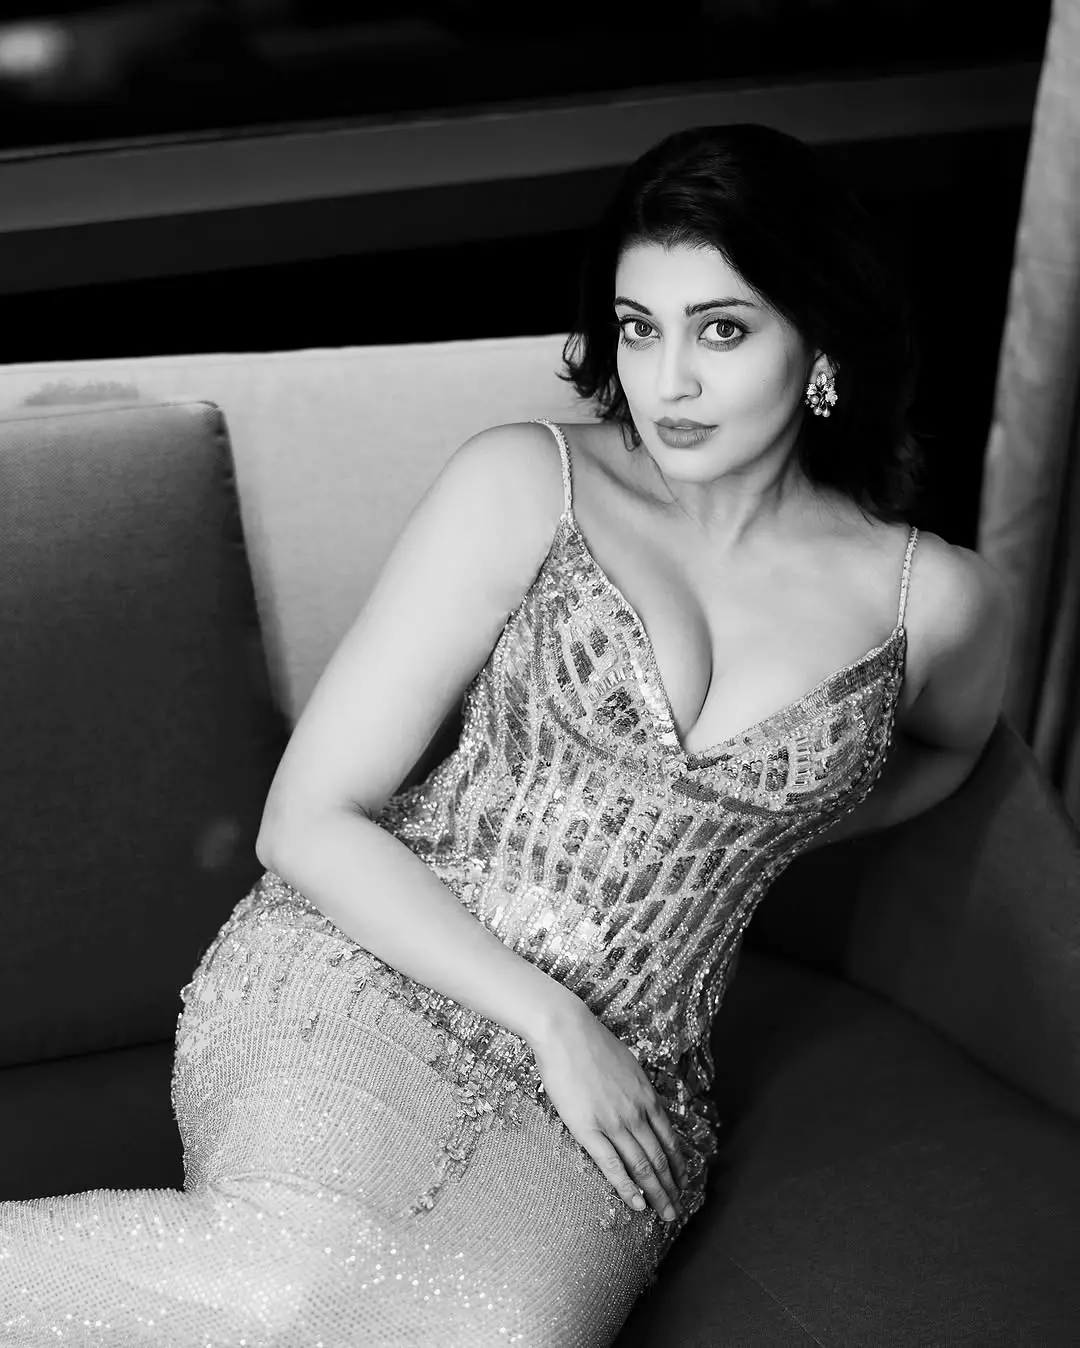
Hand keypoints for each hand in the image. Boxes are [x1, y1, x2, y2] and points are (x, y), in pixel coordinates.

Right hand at [526, 995, 688, 1220]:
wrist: (565, 1030)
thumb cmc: (591, 1042)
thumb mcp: (627, 1064)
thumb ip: (636, 1088)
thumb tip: (642, 1100)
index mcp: (646, 1096)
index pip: (670, 1139)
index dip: (678, 1165)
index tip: (683, 1183)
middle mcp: (637, 1112)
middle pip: (661, 1157)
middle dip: (672, 1187)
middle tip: (678, 1210)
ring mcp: (614, 1122)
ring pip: (643, 1166)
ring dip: (657, 1193)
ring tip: (665, 1214)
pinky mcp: (589, 1128)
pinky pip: (612, 1165)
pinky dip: (627, 1187)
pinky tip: (637, 1204)